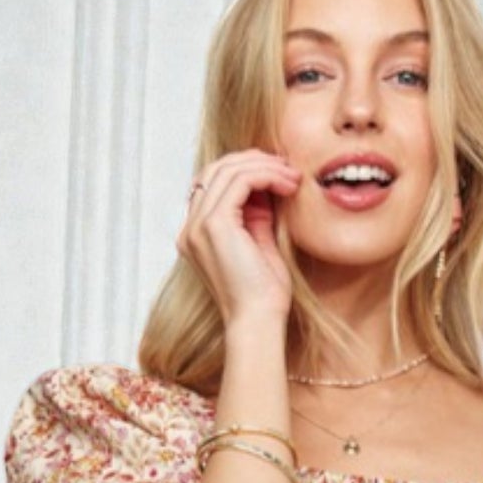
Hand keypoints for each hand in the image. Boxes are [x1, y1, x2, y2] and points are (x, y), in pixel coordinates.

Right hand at [176, 149, 302, 326]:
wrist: (258, 321)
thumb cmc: (263, 296)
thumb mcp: (259, 246)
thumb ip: (255, 217)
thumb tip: (265, 187)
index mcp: (196, 234)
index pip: (214, 184)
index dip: (245, 170)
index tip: (278, 173)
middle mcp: (190, 228)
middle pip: (216, 170)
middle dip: (254, 161)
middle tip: (287, 167)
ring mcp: (198, 225)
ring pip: (227, 170)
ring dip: (264, 166)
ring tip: (292, 177)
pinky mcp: (214, 225)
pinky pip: (240, 181)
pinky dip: (266, 175)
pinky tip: (287, 184)